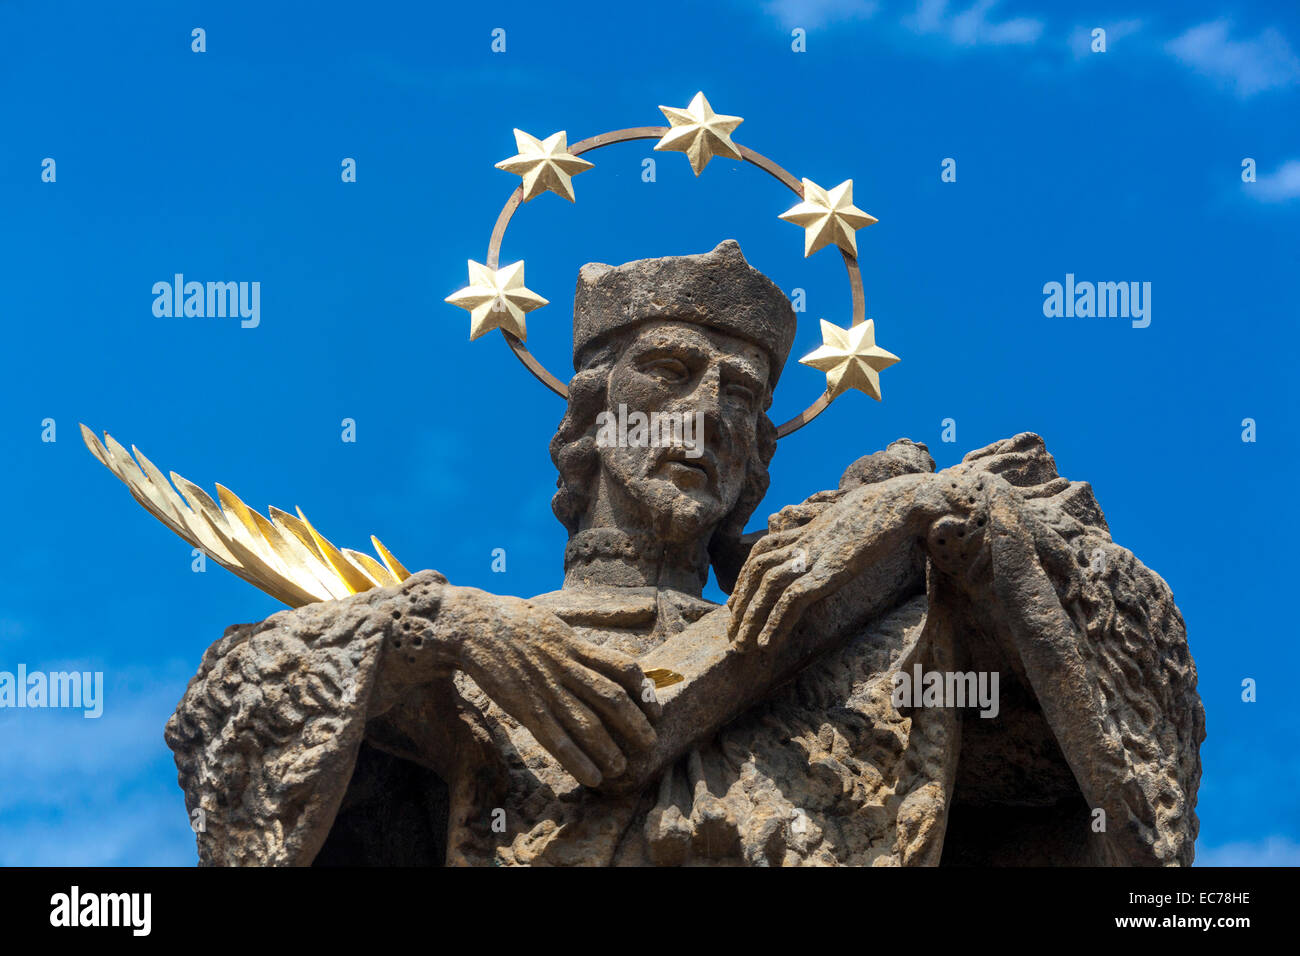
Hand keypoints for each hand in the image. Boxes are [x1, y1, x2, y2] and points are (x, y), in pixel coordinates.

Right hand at [438, 587, 659, 788]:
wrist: (473, 625)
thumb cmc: (512, 623)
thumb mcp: (552, 624)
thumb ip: (575, 643)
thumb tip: (597, 658)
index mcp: (575, 645)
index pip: (623, 668)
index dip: (645, 692)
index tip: (656, 710)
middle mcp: (566, 665)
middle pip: (611, 697)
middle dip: (635, 724)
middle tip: (650, 743)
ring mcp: (546, 686)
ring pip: (587, 721)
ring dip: (609, 748)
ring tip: (622, 767)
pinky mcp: (524, 705)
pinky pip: (556, 737)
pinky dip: (577, 759)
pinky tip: (591, 776)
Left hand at [727, 471, 993, 651]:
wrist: (904, 501)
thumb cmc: (890, 509)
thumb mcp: (856, 517)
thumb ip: (838, 527)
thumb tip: (839, 530)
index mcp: (811, 529)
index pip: (763, 550)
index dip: (746, 577)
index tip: (737, 603)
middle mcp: (806, 540)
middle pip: (758, 569)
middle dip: (741, 603)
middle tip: (733, 634)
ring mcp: (816, 554)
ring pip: (768, 586)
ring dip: (751, 619)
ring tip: (742, 646)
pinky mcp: (829, 570)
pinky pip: (792, 599)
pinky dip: (774, 622)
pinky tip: (766, 644)